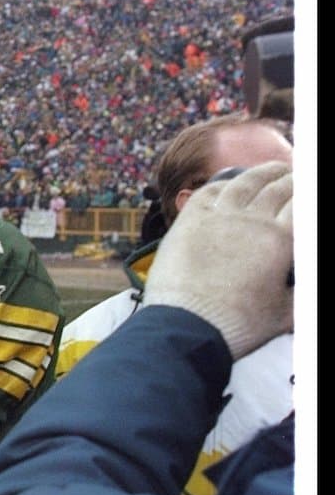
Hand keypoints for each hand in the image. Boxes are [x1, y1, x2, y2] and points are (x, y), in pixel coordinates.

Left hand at [143, 161, 291, 358]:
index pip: (302, 205)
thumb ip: (302, 291)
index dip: (307, 194)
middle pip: (278, 189)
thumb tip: (303, 283)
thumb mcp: (286, 312)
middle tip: (297, 177)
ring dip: (263, 173)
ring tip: (274, 170)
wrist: (187, 325)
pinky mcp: (189, 221)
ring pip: (245, 183)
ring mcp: (218, 218)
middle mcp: (252, 222)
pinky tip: (232, 182)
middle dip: (292, 180)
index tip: (308, 192)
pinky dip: (225, 183)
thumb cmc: (238, 324)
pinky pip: (210, 192)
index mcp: (281, 242)